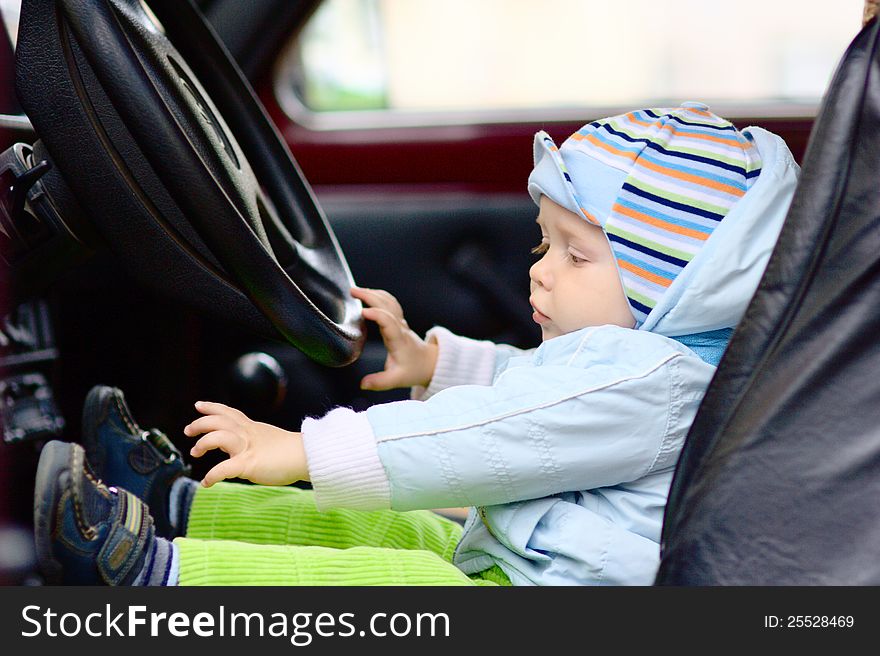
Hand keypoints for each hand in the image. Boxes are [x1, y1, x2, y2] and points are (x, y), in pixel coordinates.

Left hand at [183, 401, 308, 487]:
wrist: (307, 456)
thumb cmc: (292, 452)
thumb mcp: (268, 440)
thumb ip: (253, 443)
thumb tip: (241, 454)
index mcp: (252, 428)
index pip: (229, 413)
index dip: (212, 407)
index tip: (199, 405)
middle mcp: (247, 434)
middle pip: (218, 421)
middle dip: (200, 423)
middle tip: (188, 431)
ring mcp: (247, 448)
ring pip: (218, 437)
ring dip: (203, 443)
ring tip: (195, 453)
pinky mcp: (249, 464)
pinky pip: (224, 469)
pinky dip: (212, 475)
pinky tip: (206, 482)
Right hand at [351, 286, 437, 390]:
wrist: (429, 363)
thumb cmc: (413, 370)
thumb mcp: (397, 380)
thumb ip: (380, 382)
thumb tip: (363, 384)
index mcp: (399, 340)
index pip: (389, 323)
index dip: (377, 315)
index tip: (362, 312)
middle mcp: (400, 328)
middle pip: (387, 306)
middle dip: (371, 296)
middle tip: (352, 291)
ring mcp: (401, 323)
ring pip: (389, 302)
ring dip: (373, 293)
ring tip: (356, 291)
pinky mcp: (399, 321)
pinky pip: (390, 303)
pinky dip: (379, 296)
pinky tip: (368, 294)